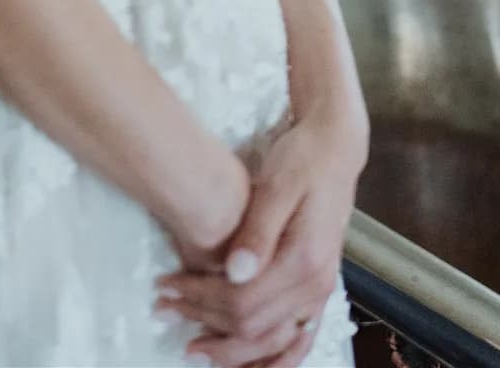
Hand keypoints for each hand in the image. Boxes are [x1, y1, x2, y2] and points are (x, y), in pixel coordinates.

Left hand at [155, 117, 360, 367]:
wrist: (334, 152)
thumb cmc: (301, 161)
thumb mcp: (277, 185)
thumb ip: (257, 230)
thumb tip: (233, 273)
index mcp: (304, 262)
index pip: (243, 301)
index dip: (199, 299)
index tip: (165, 287)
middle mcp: (316, 287)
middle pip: (253, 326)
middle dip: (204, 321)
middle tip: (164, 308)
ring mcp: (319, 294)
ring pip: (274, 343)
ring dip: (232, 351)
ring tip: (193, 346)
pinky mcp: (316, 292)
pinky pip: (296, 342)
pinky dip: (270, 358)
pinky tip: (245, 364)